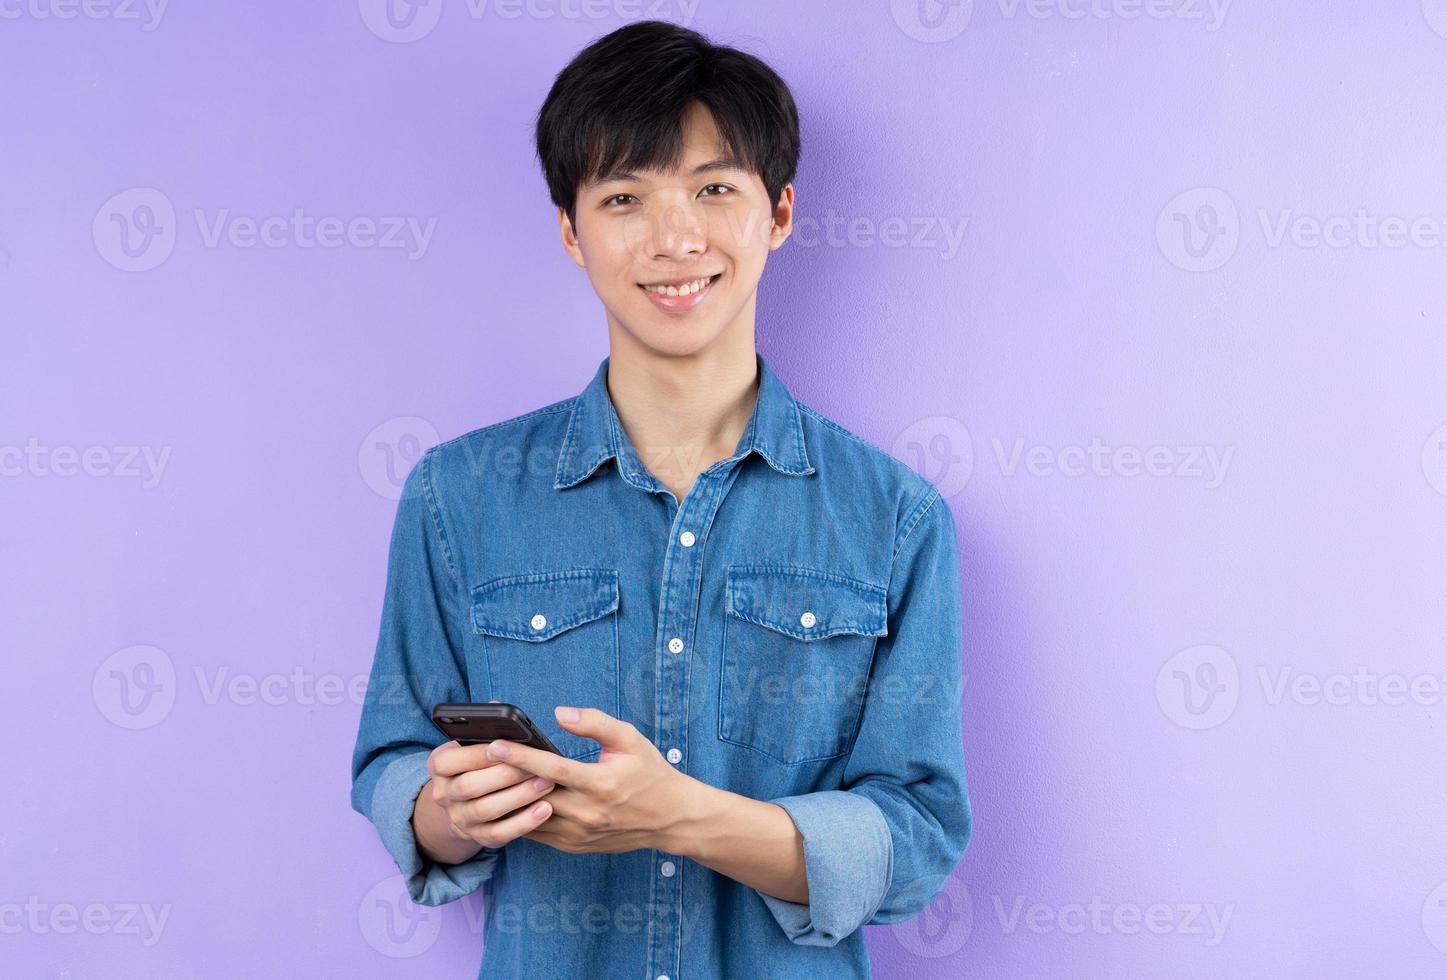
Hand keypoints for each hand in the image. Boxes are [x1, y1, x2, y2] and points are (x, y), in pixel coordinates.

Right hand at [425, 739, 557, 848]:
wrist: (469, 801)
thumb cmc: (481, 761)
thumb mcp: (474, 742)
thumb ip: (485, 726)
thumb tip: (497, 705)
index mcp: (438, 765)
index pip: (449, 760)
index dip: (477, 754)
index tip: (504, 745)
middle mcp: (443, 795)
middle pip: (470, 787)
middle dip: (506, 774)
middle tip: (538, 765)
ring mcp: (459, 819)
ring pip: (486, 810)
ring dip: (519, 796)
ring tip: (548, 783)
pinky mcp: (478, 838)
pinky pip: (500, 834)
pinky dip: (524, 822)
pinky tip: (546, 809)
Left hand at [484, 705, 698, 854]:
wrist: (669, 818)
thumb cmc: (649, 772)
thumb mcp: (630, 739)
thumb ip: (595, 723)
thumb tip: (560, 714)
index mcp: (601, 784)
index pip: (551, 769)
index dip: (520, 756)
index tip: (494, 744)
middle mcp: (588, 813)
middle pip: (533, 795)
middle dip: (503, 777)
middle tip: (478, 760)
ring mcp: (579, 835)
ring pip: (530, 819)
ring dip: (507, 800)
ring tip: (485, 780)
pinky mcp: (574, 847)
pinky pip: (537, 833)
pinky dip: (520, 817)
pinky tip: (506, 800)